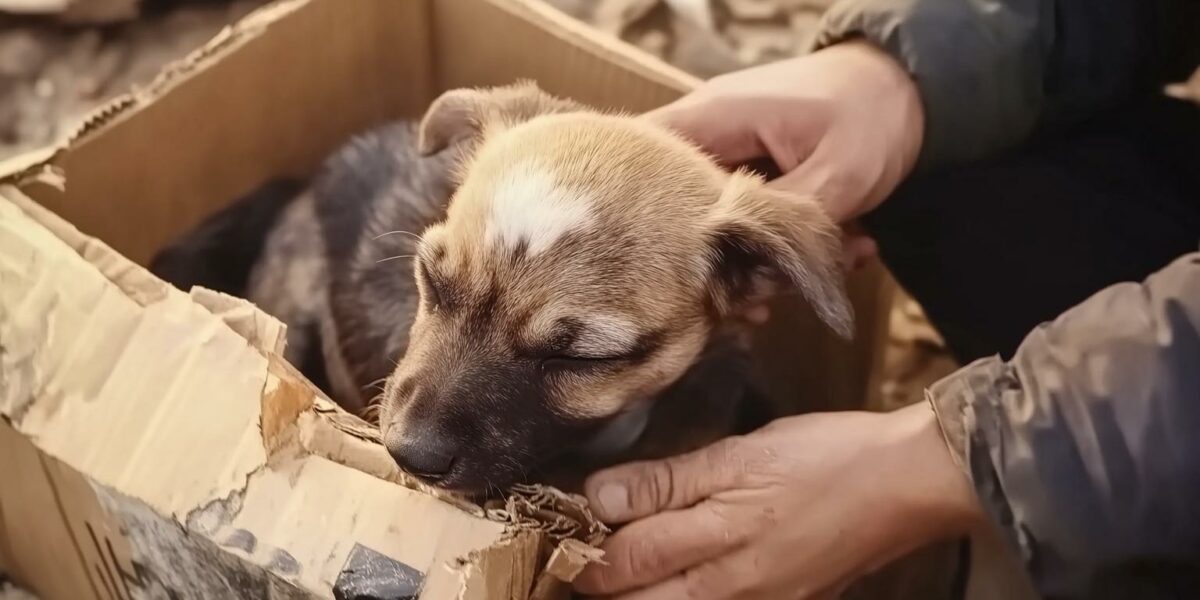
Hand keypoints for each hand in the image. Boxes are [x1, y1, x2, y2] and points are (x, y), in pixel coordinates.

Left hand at [574, 404, 981, 598]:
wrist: (907, 485)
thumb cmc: (825, 457)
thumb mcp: (741, 454)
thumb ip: (668, 479)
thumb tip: (599, 496)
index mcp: (718, 541)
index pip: (626, 561)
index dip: (583, 551)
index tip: (557, 533)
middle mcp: (732, 588)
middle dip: (600, 585)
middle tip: (572, 560)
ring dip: (638, 594)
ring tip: (615, 570)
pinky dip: (681, 598)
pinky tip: (674, 580)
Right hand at [645, 40, 924, 270]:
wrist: (910, 86)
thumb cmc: (872, 113)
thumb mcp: (837, 174)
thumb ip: (784, 222)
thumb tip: (747, 273)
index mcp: (710, 120)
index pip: (641, 175)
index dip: (653, 233)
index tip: (690, 279)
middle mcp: (704, 135)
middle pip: (674, 212)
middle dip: (719, 264)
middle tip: (769, 297)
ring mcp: (726, 154)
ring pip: (713, 225)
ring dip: (764, 260)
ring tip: (828, 268)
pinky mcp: (749, 173)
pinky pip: (744, 220)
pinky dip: (783, 245)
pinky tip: (835, 257)